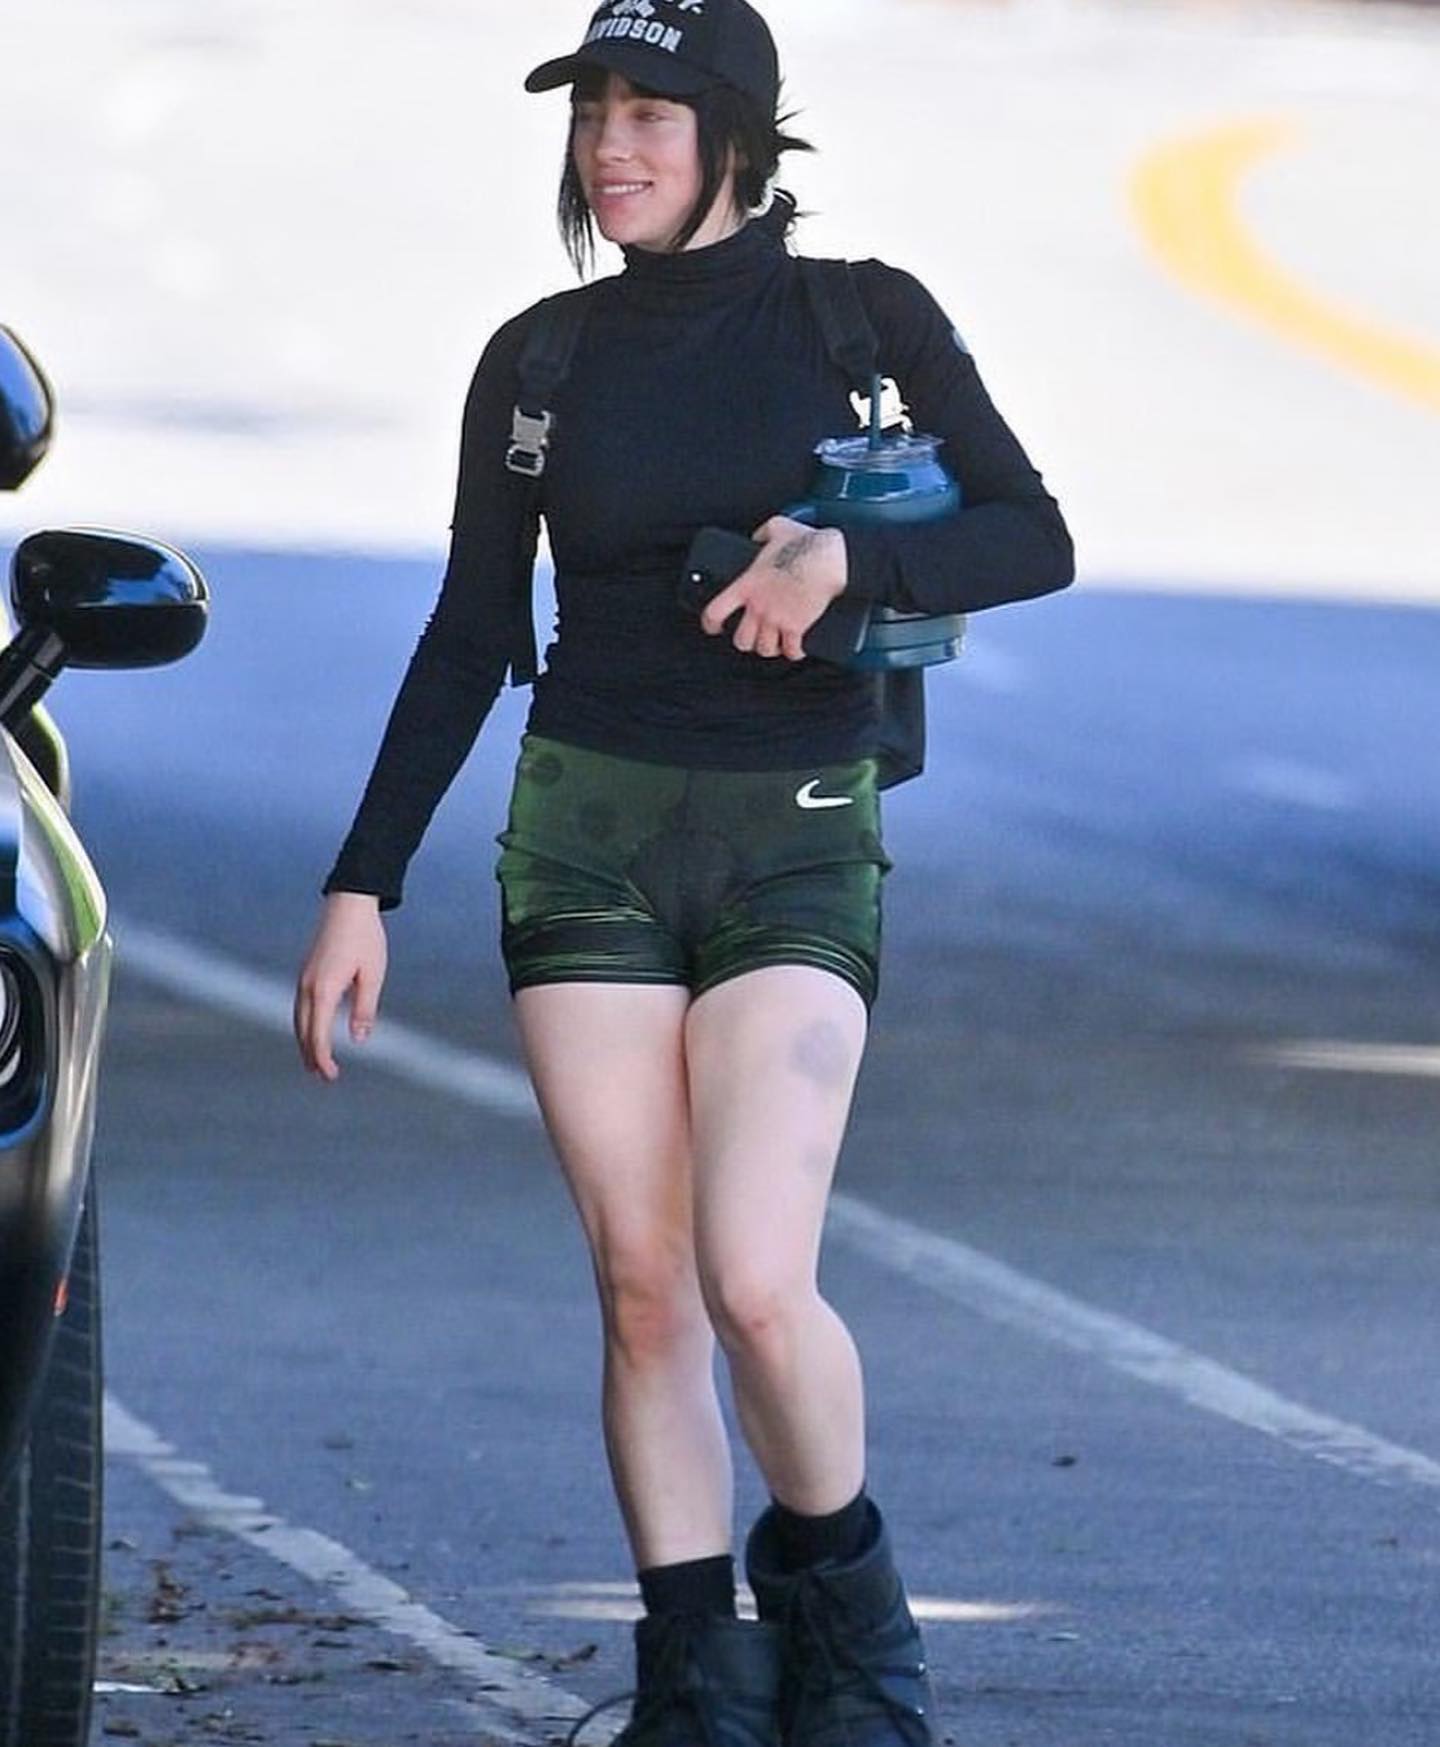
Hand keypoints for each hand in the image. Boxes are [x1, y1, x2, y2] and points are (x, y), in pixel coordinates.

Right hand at [294, 892, 387, 1081]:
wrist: (348, 905)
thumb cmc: (365, 939)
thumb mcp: (372, 975)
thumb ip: (365, 1009)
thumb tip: (359, 1039)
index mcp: (323, 990)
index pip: (318, 1035)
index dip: (322, 1058)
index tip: (330, 1076)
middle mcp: (307, 987)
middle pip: (303, 1031)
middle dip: (311, 1056)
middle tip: (324, 1077)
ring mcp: (303, 979)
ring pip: (298, 1019)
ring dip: (305, 1042)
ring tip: (314, 1061)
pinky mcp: (306, 972)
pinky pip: (300, 1006)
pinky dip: (304, 1025)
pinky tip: (313, 1030)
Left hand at [700, 516, 847, 660]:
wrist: (829, 560)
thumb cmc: (805, 544)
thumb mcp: (777, 527)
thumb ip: (762, 533)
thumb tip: (758, 537)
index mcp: (746, 585)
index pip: (715, 612)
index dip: (710, 624)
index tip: (714, 627)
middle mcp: (758, 606)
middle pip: (741, 640)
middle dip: (746, 641)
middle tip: (753, 637)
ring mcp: (777, 619)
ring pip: (765, 649)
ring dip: (770, 648)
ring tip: (775, 643)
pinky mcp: (797, 627)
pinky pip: (791, 650)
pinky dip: (794, 652)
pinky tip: (796, 649)